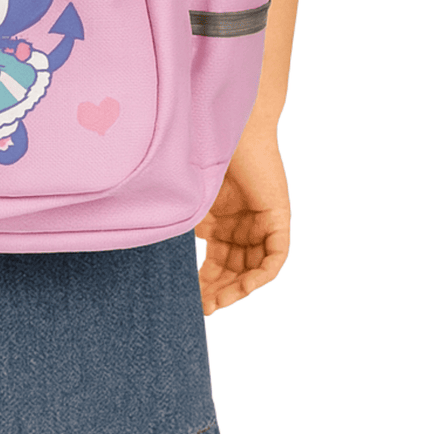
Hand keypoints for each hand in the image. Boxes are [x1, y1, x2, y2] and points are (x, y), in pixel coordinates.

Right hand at [195, 126, 289, 314]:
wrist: (226, 125)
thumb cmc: (202, 154)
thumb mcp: (188, 201)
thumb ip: (180, 226)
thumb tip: (156, 254)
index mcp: (221, 225)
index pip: (216, 264)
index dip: (204, 285)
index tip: (191, 303)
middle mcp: (243, 228)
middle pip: (234, 272)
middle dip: (219, 292)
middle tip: (202, 308)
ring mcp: (261, 224)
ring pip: (253, 269)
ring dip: (237, 289)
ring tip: (217, 301)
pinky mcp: (278, 218)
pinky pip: (275, 256)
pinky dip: (262, 274)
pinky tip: (245, 285)